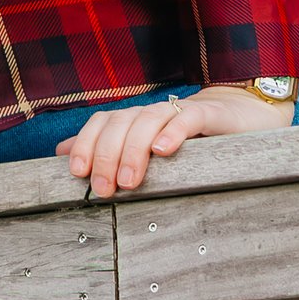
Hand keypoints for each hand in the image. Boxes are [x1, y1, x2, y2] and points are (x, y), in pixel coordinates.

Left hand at [63, 85, 295, 200]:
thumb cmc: (188, 142)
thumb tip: (60, 155)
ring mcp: (178, 111)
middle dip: (107, 155)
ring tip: (130, 179)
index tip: (77, 173)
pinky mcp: (207, 115)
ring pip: (147, 120)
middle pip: (120, 123)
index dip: (85, 144)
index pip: (101, 123)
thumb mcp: (144, 150)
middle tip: (106, 188)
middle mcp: (151, 112)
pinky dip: (172, 132)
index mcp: (133, 120)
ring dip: (134, 149)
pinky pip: (186, 118)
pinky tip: (164, 151)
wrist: (238, 119)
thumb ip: (104, 150)